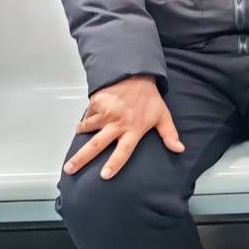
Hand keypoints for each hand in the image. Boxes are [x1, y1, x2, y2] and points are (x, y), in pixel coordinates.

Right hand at [63, 76, 183, 179]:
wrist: (135, 73)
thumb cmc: (149, 97)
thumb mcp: (162, 115)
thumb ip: (169, 134)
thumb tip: (180, 150)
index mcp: (134, 129)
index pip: (124, 151)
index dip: (114, 164)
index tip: (104, 176)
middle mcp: (117, 123)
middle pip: (96, 145)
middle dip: (81, 159)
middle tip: (68, 169)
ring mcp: (105, 113)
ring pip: (88, 128)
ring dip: (82, 133)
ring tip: (79, 135)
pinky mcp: (96, 103)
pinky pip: (88, 115)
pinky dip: (87, 118)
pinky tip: (89, 118)